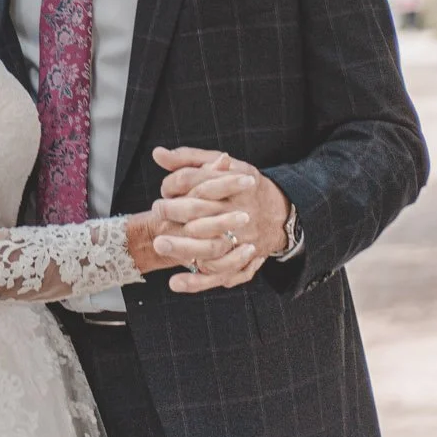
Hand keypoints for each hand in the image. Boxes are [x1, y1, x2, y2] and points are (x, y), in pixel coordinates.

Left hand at [152, 145, 288, 293]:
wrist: (280, 212)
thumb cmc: (242, 184)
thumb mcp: (221, 165)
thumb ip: (188, 159)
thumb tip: (157, 154)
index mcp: (233, 183)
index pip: (198, 180)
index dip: (176, 184)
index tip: (164, 190)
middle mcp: (238, 211)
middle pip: (202, 211)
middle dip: (175, 212)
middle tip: (156, 214)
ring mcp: (242, 238)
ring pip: (210, 246)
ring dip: (183, 248)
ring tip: (159, 244)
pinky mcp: (242, 261)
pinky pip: (219, 273)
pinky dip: (197, 282)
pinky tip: (175, 282)